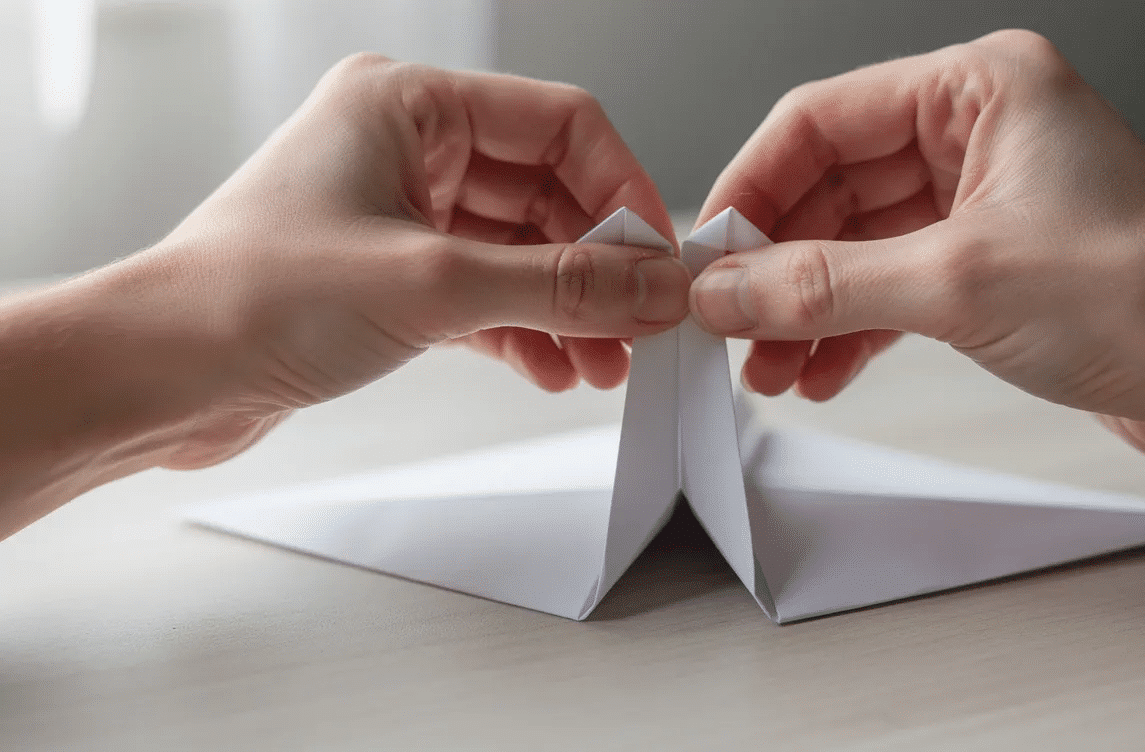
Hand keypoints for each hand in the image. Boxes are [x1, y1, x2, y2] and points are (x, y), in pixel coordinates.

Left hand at [89, 55, 689, 469]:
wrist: (159, 376)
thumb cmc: (248, 298)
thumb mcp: (433, 284)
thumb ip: (560, 284)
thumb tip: (655, 284)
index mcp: (408, 105)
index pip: (560, 125)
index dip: (622, 193)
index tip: (658, 261)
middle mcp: (405, 148)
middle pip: (547, 192)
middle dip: (597, 265)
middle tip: (640, 324)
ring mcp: (398, 213)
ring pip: (520, 249)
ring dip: (567, 306)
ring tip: (603, 362)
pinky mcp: (390, 276)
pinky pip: (486, 292)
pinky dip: (524, 330)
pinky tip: (552, 370)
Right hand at [688, 30, 1144, 471]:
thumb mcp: (954, 284)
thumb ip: (821, 285)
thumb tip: (727, 291)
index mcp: (980, 88)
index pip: (820, 121)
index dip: (751, 189)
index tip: (707, 254)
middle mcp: (980, 133)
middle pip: (831, 186)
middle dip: (776, 264)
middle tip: (728, 323)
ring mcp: (984, 199)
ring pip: (857, 243)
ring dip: (807, 307)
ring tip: (767, 365)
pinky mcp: (990, 263)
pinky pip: (891, 285)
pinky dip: (852, 329)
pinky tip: (819, 373)